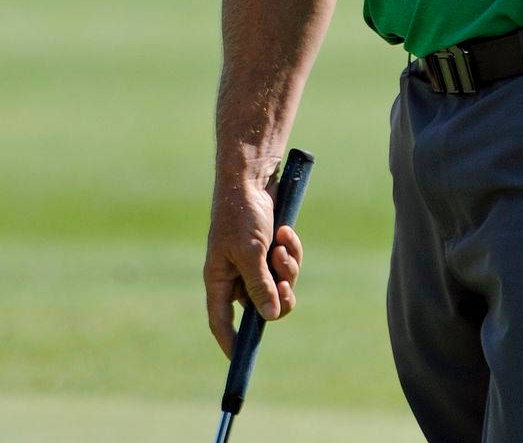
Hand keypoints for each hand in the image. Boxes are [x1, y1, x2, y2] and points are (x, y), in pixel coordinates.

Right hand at [204, 173, 303, 357]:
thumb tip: (269, 316)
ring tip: (281, 244)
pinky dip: (290, 250)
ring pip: (280, 284)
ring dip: (286, 267)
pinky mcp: (271, 248)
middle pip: (262, 306)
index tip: (241, 356)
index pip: (221, 321)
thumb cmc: (242, 214)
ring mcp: (255, 262)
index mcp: (219, 279)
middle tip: (284, 283)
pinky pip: (288, 264)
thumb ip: (259, 285)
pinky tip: (285, 231)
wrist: (253, 178)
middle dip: (277, 294)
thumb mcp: (250, 252)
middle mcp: (236, 275)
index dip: (230, 340)